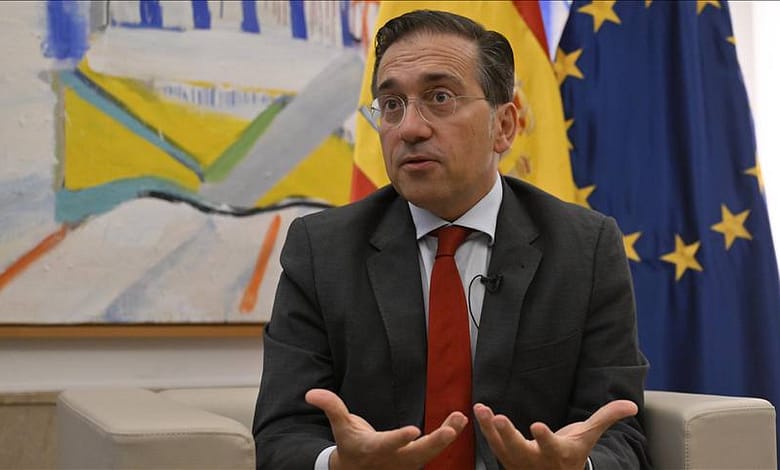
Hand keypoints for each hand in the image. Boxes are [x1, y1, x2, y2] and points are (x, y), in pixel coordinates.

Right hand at [306, 389, 467, 469]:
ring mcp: (406, 464)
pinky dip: (449, 437)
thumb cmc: (350, 445)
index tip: (413, 431)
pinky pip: (435, 451)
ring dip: (447, 436)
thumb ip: (331, 407)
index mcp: (373, 450)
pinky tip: (460, 422)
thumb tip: (311, 393)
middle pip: (418, 454)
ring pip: (431, 453)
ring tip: (460, 419)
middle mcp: (393, 460)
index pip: (388, 445)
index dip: (400, 439)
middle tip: (452, 429)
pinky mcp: (416, 463)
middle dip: (436, 442)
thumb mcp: (340, 427)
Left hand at [474, 400, 637, 469]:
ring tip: (482, 409)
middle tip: (500, 418)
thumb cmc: (572, 452)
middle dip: (509, 435)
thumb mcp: (588, 436)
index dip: (544, 438)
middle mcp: (537, 461)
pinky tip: (478, 410)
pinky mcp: (506, 458)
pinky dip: (485, 428)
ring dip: (490, 429)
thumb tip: (632, 405)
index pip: (552, 447)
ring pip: (502, 447)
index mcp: (559, 454)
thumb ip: (606, 418)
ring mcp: (519, 462)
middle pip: (521, 450)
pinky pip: (493, 444)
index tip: (536, 426)